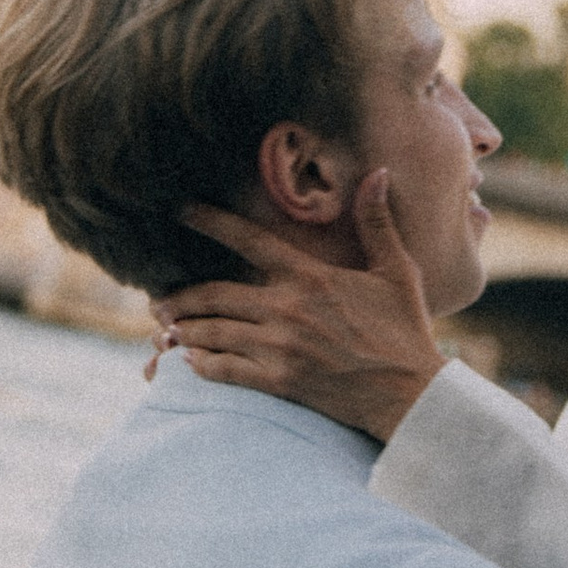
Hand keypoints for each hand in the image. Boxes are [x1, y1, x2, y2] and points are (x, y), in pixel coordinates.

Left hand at [155, 175, 449, 442]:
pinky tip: (189, 361)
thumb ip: (378, 223)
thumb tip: (379, 172)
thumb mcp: (397, 272)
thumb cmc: (405, 332)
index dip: (212, 222)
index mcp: (310, 277)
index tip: (182, 210)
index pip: (250, 241)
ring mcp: (280, 347)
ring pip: (213, 332)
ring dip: (183, 330)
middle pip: (215, 293)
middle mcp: (288, 308)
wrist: (410, 394)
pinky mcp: (279, 382)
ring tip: (165, 329)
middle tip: (157, 299)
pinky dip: (201, 364)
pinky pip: (225, 370)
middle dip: (180, 296)